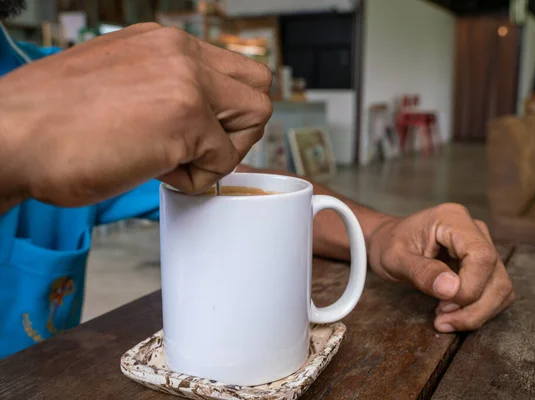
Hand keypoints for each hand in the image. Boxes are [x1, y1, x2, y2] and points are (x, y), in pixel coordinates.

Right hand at [0, 23, 271, 210]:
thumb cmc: (55, 124)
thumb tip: (201, 116)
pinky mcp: (185, 116)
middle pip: (258, 87)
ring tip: (175, 160)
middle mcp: (179, 51)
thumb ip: (166, 89)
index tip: (201, 133)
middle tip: (198, 149)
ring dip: (223, 150)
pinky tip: (158, 172)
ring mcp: (185, 80)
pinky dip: (198, 178)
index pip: (237, 69)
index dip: (228, 110)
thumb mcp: (122, 84)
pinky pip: (224, 159)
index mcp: (164, 43)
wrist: (11, 138)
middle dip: (238, 127)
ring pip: (255, 117)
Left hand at [368, 203, 514, 331]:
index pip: (482, 256)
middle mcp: (474, 230)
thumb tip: (452, 290)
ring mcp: (482, 246)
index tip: (444, 304)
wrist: (387, 240)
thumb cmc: (388, 244)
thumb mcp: (394, 258)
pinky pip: (494, 292)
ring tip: (444, 319)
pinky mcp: (483, 264)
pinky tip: (452, 313)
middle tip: (443, 321)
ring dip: (477, 312)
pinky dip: (477, 309)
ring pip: (501, 287)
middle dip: (474, 308)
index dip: (470, 287)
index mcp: (453, 219)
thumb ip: (421, 271)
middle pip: (497, 276)